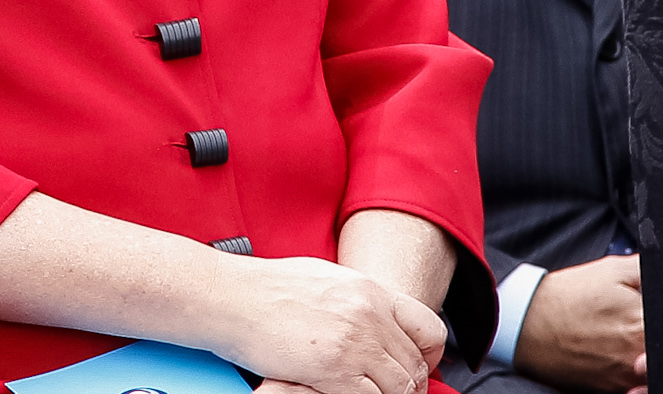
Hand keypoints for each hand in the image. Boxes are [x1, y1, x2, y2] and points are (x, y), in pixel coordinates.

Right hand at [223, 255, 443, 393]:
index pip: (428, 327)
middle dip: (410, 384)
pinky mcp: (333, 370)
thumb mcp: (325, 279)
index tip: (421, 365)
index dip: (430, 354)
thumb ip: (356, 299)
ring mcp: (354, 343)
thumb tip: (373, 318)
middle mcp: (370, 314)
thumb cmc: (266, 287)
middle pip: (415, 363)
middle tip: (397, 392)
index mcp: (370, 290)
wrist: (232, 296)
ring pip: (400, 387)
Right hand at [513, 254, 645, 392]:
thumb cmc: (568, 295)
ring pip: (657, 370)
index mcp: (643, 322)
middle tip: (652, 326)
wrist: (527, 324)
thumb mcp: (612, 269)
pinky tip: (628, 357)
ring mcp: (625, 377)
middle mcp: (638, 355)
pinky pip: (638, 385)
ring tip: (638, 341)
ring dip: (654, 357)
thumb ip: (649, 270)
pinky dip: (639, 375)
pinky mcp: (611, 389)